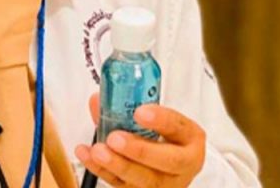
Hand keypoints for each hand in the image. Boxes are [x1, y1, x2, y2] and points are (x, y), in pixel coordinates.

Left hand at [74, 93, 205, 186]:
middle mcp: (182, 165)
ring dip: (118, 164)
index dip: (161, 120)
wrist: (165, 165)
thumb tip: (98, 100)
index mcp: (189, 138)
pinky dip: (103, 171)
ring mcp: (165, 183)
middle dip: (140, 150)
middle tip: (115, 138)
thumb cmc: (161, 138)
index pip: (180, 127)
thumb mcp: (153, 119)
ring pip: (144, 179)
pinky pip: (123, 185)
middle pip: (168, 161)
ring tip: (98, 151)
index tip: (140, 112)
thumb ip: (129, 108)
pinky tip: (89, 157)